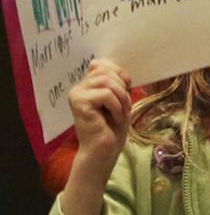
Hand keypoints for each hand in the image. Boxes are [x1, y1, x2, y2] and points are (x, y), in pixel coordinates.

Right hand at [68, 59, 130, 175]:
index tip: (126, 87)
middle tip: (123, 106)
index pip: (101, 64)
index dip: (118, 72)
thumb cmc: (112, 127)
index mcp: (86, 85)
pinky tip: (114, 118)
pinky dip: (117, 106)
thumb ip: (115, 82)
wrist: (104, 150)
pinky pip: (106, 94)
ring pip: (107, 81)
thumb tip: (121, 69)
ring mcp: (77, 95)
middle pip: (106, 71)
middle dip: (122, 87)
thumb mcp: (118, 99)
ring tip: (120, 112)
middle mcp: (78, 88)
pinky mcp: (79, 104)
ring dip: (121, 97)